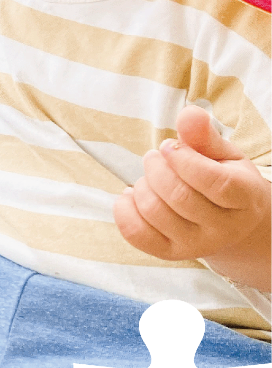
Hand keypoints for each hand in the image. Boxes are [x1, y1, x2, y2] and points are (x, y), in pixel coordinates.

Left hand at [114, 106, 271, 269]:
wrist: (227, 221)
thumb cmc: (223, 179)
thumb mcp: (223, 154)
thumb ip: (204, 135)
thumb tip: (188, 114)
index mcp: (245, 200)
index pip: (215, 183)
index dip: (184, 160)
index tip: (169, 146)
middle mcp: (224, 229)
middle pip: (179, 196)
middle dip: (157, 167)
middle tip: (155, 155)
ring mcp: (196, 246)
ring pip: (155, 212)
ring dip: (142, 184)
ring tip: (149, 174)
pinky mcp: (170, 252)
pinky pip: (135, 233)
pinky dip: (124, 208)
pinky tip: (131, 193)